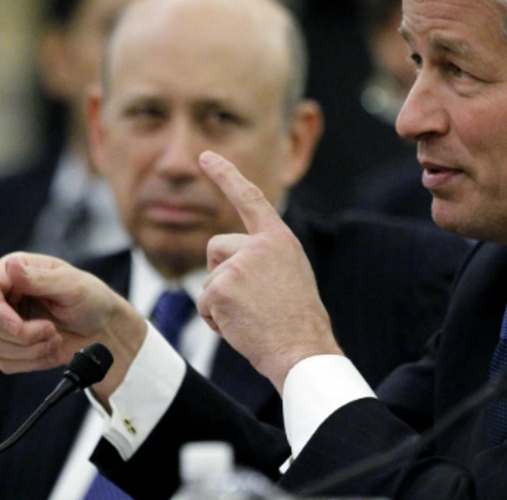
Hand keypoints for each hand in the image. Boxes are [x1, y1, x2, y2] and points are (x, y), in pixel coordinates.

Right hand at [0, 252, 146, 399]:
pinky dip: (30, 360)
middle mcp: (5, 297)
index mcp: (16, 272)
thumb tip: (11, 266)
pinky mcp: (11, 348)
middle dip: (21, 334)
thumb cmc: (93, 300)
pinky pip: (4, 362)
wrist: (105, 330)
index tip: (17, 325)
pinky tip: (50, 348)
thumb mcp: (72, 285)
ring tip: (55, 336)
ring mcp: (5, 324)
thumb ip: (40, 279)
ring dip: (29, 348)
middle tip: (50, 330)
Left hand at [198, 151, 342, 392]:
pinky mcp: (222, 287)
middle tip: (251, 303)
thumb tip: (229, 262)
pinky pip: (204, 302)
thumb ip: (263, 258)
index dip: (226, 175)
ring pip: (209, 277)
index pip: (249, 198)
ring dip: (219, 300)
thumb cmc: (297, 321)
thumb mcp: (290, 274)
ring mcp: (240, 264)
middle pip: (216, 246)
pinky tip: (240, 327)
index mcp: (279, 239)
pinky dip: (215, 319)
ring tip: (250, 317)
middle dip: (221, 274)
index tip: (206, 156)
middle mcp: (260, 245)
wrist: (302, 349)